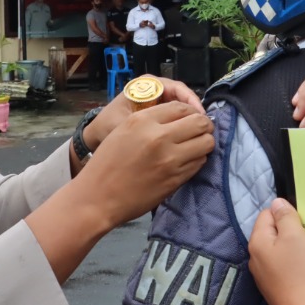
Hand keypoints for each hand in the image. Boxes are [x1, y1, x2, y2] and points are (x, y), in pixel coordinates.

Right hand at [82, 102, 213, 223]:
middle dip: (204, 126)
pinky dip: (197, 160)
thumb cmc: (107, 163)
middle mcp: (159, 137)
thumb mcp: (123, 130)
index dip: (191, 111)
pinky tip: (185, 162)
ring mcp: (170, 160)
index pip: (182, 107)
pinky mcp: (176, 179)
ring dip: (203, 144)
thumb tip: (182, 116)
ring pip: (206, 143)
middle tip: (199, 131)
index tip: (192, 117)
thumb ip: (151, 121)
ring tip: (193, 147)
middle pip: (201, 123)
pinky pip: (199, 163)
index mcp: (143, 120)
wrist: (98, 197)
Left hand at [83, 76, 204, 149]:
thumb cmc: (108, 125)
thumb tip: (167, 132)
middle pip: (182, 97)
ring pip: (181, 107)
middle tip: (204, 127)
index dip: (191, 102)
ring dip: (190, 120)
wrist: (97, 134)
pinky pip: (175, 116)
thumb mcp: (124, 124)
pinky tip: (188, 138)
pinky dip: (183, 126)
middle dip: (194, 112)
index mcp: (145, 84)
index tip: (198, 117)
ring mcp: (156, 100)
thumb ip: (143, 125)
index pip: (176, 88)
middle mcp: (154, 89)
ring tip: (200, 134)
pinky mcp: (158, 113)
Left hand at [249, 199, 304, 304]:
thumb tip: (276, 202)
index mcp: (257, 242)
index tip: (304, 220)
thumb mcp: (296, 236)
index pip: (266, 214)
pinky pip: (285, 268)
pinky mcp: (276, 289)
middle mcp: (255, 259)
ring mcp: (264, 276)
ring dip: (296, 249)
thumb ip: (285, 217)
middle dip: (292, 231)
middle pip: (273, 234)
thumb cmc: (302, 272)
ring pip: (280, 252)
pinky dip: (297, 265)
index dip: (285, 213)